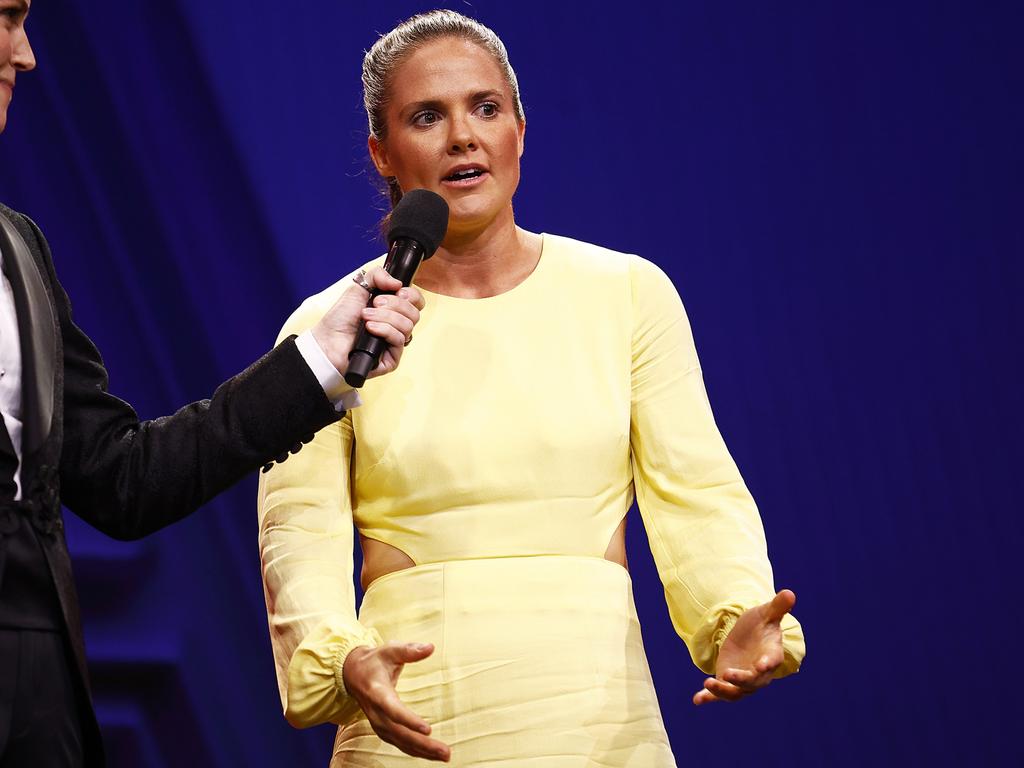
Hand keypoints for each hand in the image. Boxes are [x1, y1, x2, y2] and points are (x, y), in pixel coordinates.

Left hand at [311, 267, 424, 378]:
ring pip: (408, 326)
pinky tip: (370, 328)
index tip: (397, 291)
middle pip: (415, 313)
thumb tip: (397, 282)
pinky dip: (384, 330)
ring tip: (366, 317)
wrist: (327, 340)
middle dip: (395, 304)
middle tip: (374, 303)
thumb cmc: (340, 319)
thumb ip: (377, 275)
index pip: (417, 302)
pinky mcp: (392, 359)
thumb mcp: (358, 288)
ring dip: (385, 317)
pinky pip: (399, 340)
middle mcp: (397, 326)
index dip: (411, 295)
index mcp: (393, 310)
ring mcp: (395, 343)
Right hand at [342, 642, 449, 761]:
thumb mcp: (390, 650)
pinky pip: (399, 743)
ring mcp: (378, 723)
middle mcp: (376, 712)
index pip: (392, 710)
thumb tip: (430, 647)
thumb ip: (409, 650)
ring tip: (445, 755)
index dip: (409, 721)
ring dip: (422, 751)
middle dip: (422, 744)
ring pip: (400, 742)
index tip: (428, 729)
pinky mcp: (383, 728)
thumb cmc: (375, 661)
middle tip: (445, 751)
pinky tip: (431, 755)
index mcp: (377, 692)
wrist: (353, 673)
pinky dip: (415, 751)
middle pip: (399, 733)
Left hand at [692, 589, 795, 705]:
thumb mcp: (766, 613)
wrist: (748, 635)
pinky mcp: (728, 682)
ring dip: (722, 691)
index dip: (768, 664)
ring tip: (707, 684)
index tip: (762, 665)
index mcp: (772, 655)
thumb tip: (790, 593)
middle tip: (727, 674)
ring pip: (736, 692)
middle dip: (741, 680)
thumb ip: (777, 607)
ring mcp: (743, 680)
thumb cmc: (761, 624)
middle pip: (753, 682)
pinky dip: (709, 698)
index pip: (772, 661)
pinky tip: (697, 700)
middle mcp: (759, 673)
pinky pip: (719, 694)